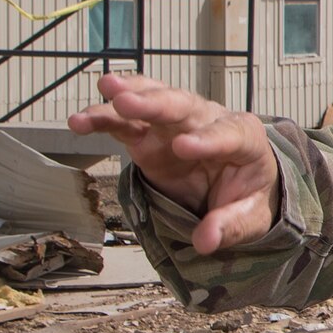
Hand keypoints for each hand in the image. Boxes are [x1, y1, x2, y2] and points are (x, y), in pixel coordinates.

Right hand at [68, 73, 280, 253]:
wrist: (233, 187)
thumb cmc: (246, 193)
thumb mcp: (251, 216)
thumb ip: (230, 225)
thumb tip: (206, 241)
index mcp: (243, 138)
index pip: (229, 133)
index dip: (207, 139)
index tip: (183, 148)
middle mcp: (208, 122)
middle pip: (183, 106)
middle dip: (155, 103)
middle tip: (128, 102)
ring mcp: (175, 126)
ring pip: (152, 102)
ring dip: (127, 96)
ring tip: (105, 91)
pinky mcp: (148, 136)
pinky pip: (125, 123)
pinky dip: (104, 118)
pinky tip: (81, 120)